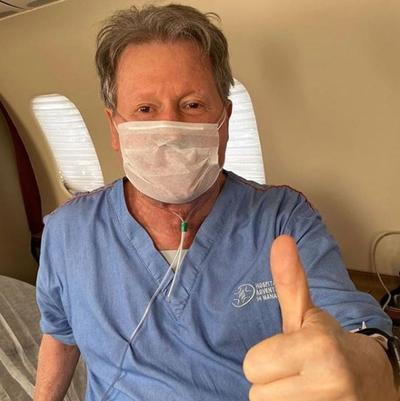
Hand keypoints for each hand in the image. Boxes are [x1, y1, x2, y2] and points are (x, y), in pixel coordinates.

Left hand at [243, 235, 396, 400]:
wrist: (371, 380)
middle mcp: (328, 383)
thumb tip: (280, 240)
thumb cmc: (330, 343)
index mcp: (317, 347)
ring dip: (281, 400)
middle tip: (298, 373)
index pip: (251, 365)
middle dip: (272, 383)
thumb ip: (289, 280)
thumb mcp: (306, 312)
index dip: (266, 358)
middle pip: (256, 393)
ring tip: (305, 388)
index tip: (288, 353)